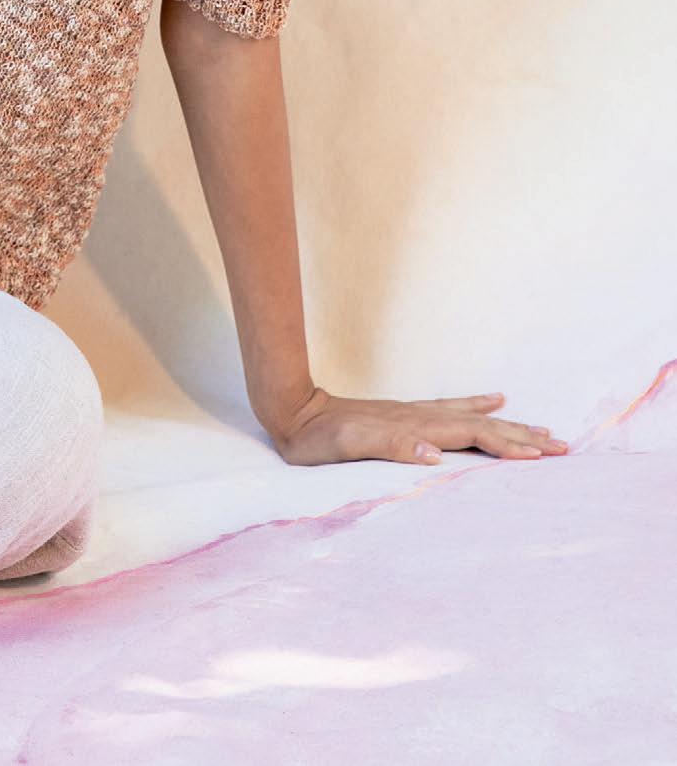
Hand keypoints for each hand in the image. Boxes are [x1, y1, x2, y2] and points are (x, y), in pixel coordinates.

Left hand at [266, 385, 570, 466]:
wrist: (293, 410)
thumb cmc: (318, 438)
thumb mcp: (348, 446)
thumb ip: (391, 447)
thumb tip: (434, 454)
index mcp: (415, 429)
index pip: (472, 437)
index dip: (508, 446)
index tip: (542, 456)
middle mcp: (421, 418)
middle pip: (484, 425)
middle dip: (524, 436)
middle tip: (563, 445)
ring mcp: (415, 414)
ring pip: (475, 417)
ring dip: (511, 424)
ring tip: (543, 428)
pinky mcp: (406, 416)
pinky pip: (454, 408)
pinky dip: (479, 406)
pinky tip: (495, 399)